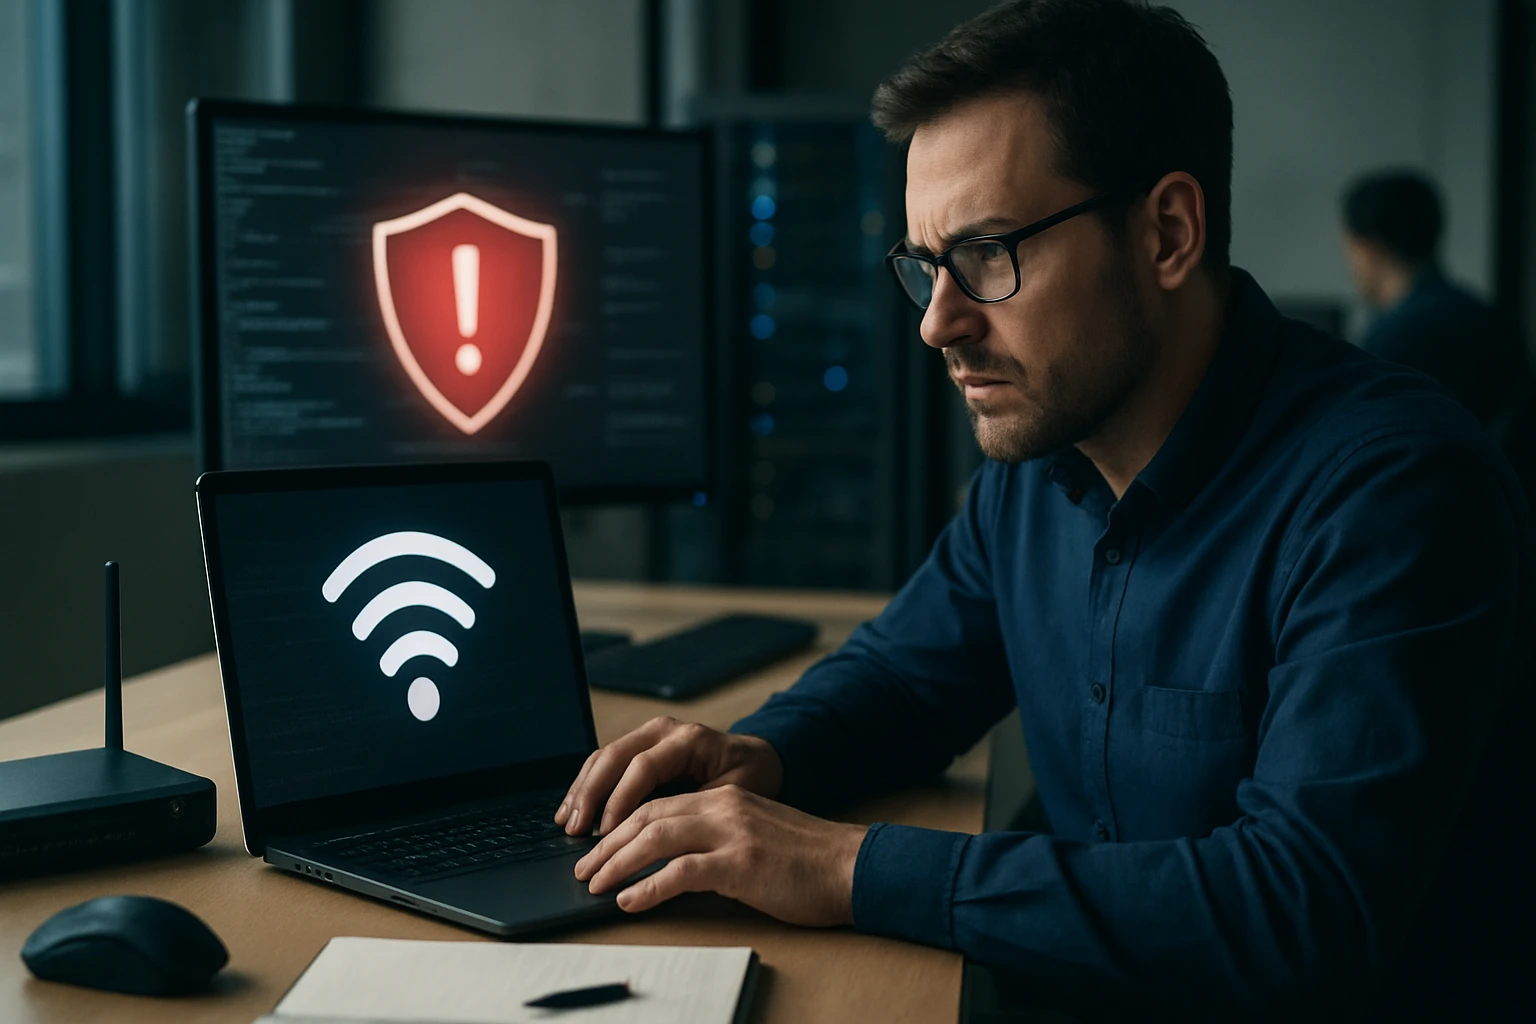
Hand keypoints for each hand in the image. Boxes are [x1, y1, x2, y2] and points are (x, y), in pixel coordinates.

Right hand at [555, 716, 784, 836]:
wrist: (760, 760)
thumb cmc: (751, 779)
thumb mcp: (733, 795)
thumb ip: (696, 808)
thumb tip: (659, 835)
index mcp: (688, 739)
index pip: (642, 767)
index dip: (620, 801)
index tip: (606, 834)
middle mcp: (664, 731)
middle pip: (614, 757)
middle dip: (590, 795)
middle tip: (574, 830)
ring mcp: (649, 736)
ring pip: (603, 758)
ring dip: (582, 790)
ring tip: (566, 823)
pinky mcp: (640, 748)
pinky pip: (606, 763)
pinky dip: (587, 786)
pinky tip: (573, 810)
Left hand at [573, 784, 867, 925]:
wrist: (850, 866)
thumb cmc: (806, 860)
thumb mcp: (753, 835)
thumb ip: (714, 839)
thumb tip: (669, 863)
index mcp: (724, 798)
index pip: (656, 803)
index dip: (620, 825)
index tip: (597, 849)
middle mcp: (723, 807)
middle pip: (647, 816)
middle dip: (608, 844)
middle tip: (584, 868)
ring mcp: (733, 833)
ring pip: (657, 837)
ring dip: (618, 862)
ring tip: (595, 884)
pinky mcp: (742, 863)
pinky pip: (683, 871)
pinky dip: (650, 886)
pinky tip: (631, 900)